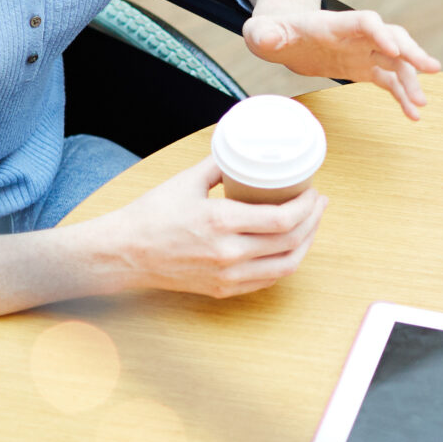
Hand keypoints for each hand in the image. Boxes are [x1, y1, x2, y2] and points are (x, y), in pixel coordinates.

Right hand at [90, 156, 324, 297]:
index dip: (307, 206)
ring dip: (305, 244)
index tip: (312, 192)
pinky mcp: (223, 290)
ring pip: (285, 266)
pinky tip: (288, 248)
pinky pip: (267, 280)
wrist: (125, 254)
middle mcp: (228, 254)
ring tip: (310, 225)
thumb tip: (245, 151)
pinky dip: (285, 263)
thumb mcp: (187, 181)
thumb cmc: (151, 216)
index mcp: (221, 223)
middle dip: (313, 221)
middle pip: (291, 242)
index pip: (282, 219)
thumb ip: (220, 165)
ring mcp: (227, 276)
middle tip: (318, 204)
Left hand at [245, 9, 440, 118]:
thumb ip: (265, 34)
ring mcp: (364, 52)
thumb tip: (266, 38)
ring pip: (397, 62)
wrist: (283, 38)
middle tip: (431, 69)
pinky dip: (402, 97)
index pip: (366, 22)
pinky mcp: (364, 69)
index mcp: (335, 24)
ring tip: (421, 105)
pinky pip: (389, 81)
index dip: (382, 33)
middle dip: (412, 52)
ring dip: (411, 81)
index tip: (395, 49)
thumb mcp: (263, 33)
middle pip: (392, 38)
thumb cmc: (273, 32)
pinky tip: (412, 115)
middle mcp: (356, 36)